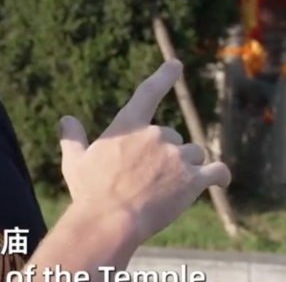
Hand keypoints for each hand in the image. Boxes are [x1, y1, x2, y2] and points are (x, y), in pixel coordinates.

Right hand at [58, 60, 231, 242]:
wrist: (111, 221)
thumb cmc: (90, 192)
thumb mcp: (74, 162)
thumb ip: (72, 138)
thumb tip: (65, 120)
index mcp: (128, 126)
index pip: (148, 93)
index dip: (163, 77)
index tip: (176, 64)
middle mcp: (155, 134)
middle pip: (173, 137)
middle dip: (166, 154)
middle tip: (148, 179)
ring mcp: (176, 156)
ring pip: (193, 154)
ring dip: (186, 166)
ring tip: (167, 189)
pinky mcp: (193, 180)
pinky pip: (216, 171)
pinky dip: (220, 175)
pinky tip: (220, 180)